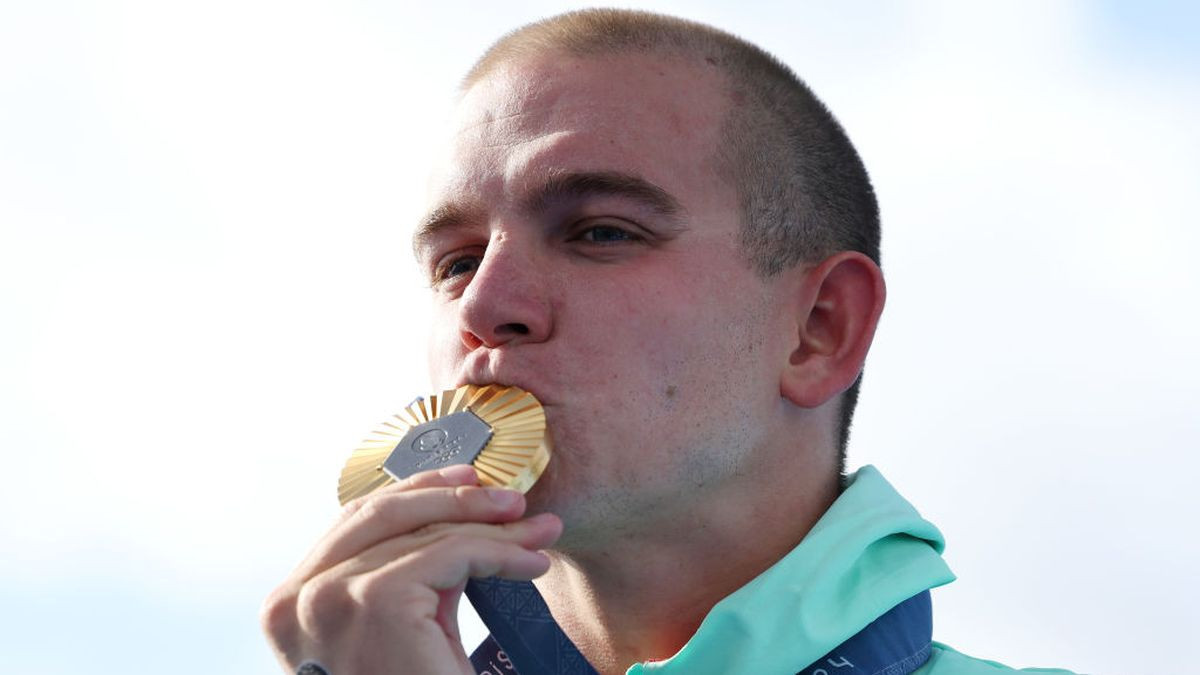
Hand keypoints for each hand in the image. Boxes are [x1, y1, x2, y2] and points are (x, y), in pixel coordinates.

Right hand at [261, 464, 562, 673]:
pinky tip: (532, 563)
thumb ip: (408, 580)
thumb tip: (457, 521)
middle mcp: (297, 599)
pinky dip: (502, 552)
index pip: (355, 522)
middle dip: (456, 498)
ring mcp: (330, 598)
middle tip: (513, 500)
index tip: (467, 483)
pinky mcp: (375, 601)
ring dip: (495, 528)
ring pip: (427, 533)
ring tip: (540, 532)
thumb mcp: (399, 633)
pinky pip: (453, 554)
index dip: (416, 492)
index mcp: (292, 606)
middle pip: (384, 513)